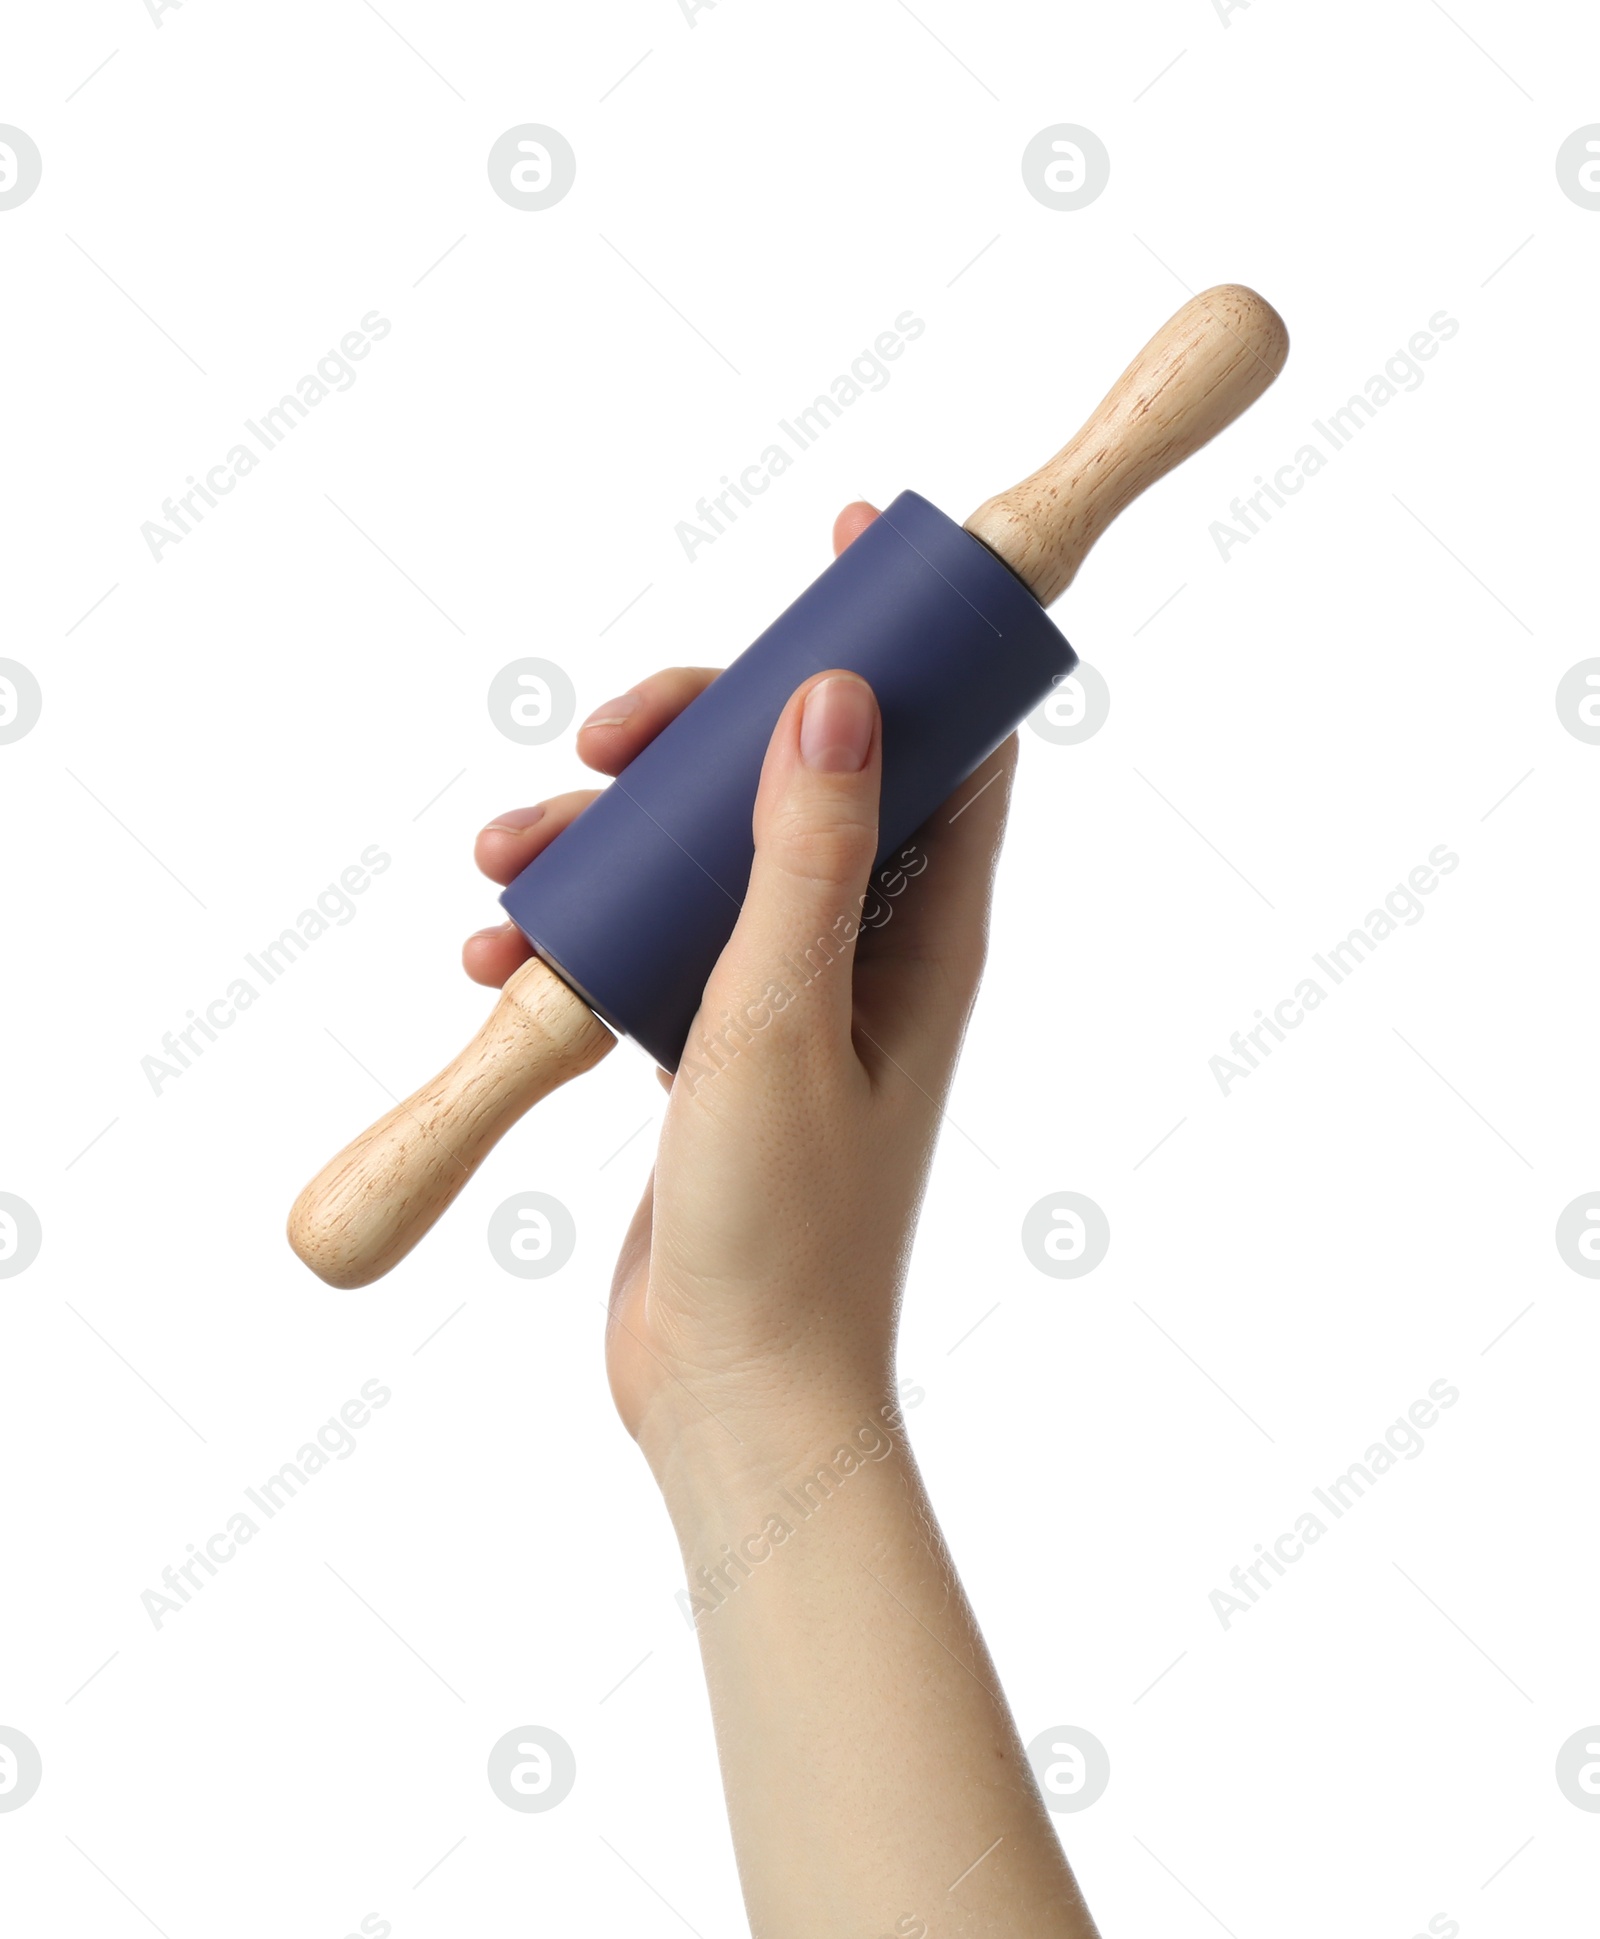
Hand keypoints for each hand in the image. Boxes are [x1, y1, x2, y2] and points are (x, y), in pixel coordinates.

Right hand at [463, 502, 1017, 1477]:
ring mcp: (784, 1000)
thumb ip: (801, 855)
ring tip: (503, 865)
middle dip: (694, 738)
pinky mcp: (709, 1048)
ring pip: (703, 858)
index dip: (905, 637)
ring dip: (605, 839)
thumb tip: (838, 687)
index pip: (945, 743)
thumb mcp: (778, 1020)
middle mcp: (865, 953)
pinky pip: (648, 943)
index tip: (849, 539)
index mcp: (922, 936)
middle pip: (796, 781)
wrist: (734, 1397)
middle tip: (601, 737)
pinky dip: (576, 929)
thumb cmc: (780, 1229)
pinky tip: (495, 952)